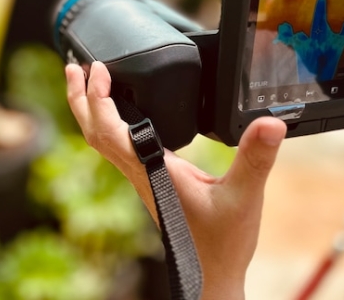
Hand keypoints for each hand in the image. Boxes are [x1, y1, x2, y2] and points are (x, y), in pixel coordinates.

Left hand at [66, 61, 285, 298]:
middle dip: (80, 98)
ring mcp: (142, 178)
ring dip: (91, 111)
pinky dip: (112, 124)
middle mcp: (140, 172)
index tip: (98, 68)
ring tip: (87, 83)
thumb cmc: (221, 244)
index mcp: (152, 171)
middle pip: (94, 133)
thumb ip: (256, 158)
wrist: (210, 276)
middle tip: (73, 67)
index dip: (98, 97)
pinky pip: (120, 148)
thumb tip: (270, 122)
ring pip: (104, 141)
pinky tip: (125, 115)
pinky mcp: (151, 182)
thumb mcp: (243, 196)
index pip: (110, 130)